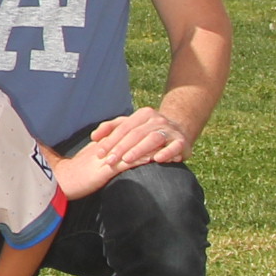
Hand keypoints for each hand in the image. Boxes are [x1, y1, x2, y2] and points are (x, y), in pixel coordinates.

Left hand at [76, 106, 190, 176]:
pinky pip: (174, 146)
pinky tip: (157, 160)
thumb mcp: (130, 126)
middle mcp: (156, 119)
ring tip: (127, 160)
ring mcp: (170, 130)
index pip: (123, 127)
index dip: (110, 140)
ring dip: (139, 150)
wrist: (179, 131)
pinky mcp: (182, 141)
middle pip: (136, 133)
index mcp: (142, 115)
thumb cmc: (147, 131)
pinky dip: (166, 153)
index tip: (99, 153)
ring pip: (153, 138)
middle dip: (121, 147)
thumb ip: (111, 128)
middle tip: (109, 161)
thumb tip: (93, 136)